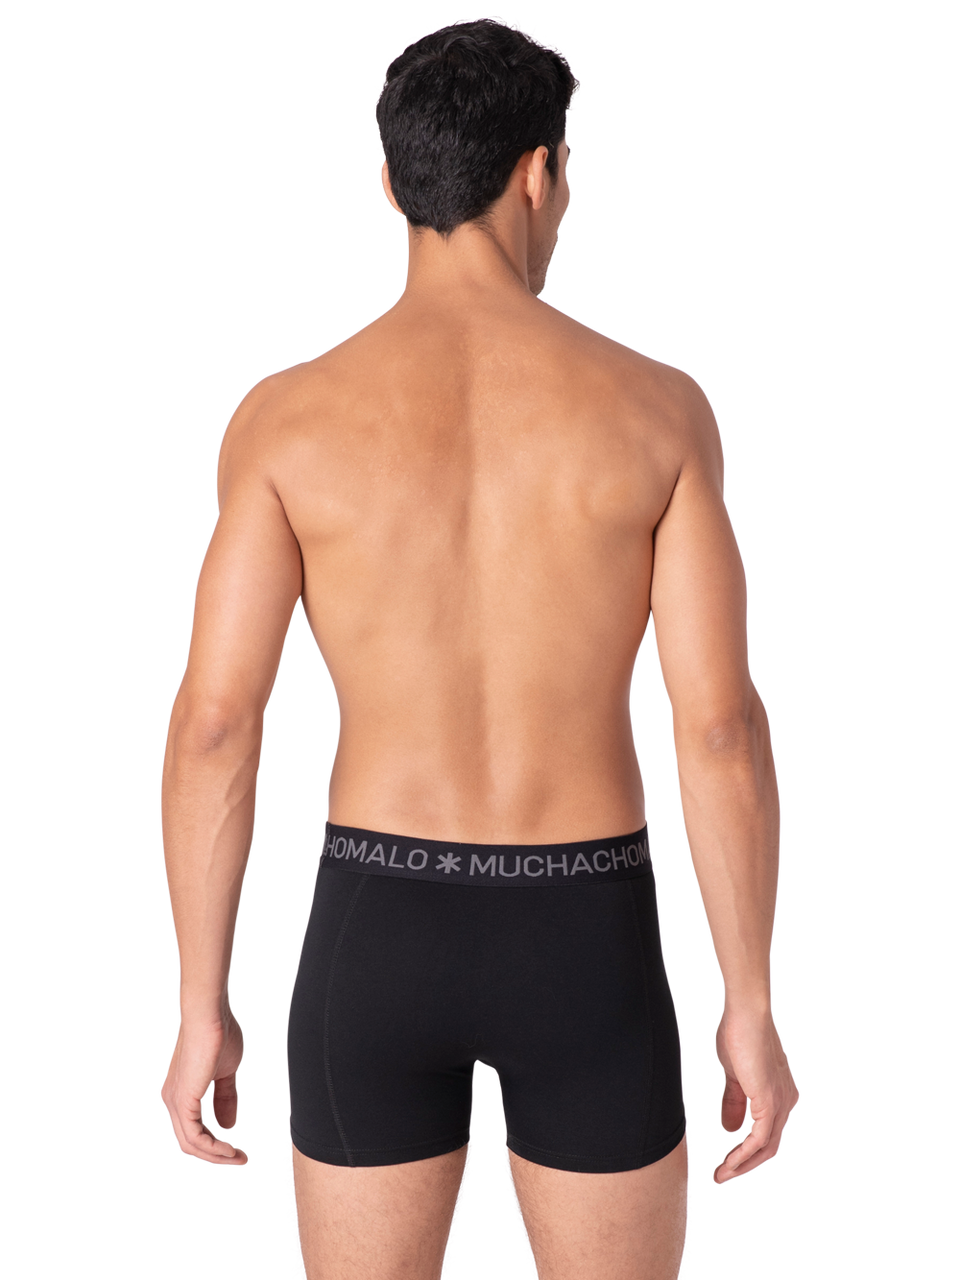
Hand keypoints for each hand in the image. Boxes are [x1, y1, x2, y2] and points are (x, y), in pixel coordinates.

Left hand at [159, 1006, 249, 1167]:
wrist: (210, 1014)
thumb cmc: (219, 1033)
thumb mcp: (226, 1072)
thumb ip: (226, 1099)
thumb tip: (230, 1126)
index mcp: (180, 1092)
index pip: (193, 1130)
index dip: (216, 1144)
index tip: (240, 1150)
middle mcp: (171, 1100)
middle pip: (190, 1143)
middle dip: (217, 1156)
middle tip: (242, 1160)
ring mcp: (174, 1102)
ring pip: (191, 1145)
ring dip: (218, 1156)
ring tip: (240, 1158)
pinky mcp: (182, 1102)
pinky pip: (195, 1137)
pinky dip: (214, 1147)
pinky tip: (232, 1148)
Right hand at [710, 1006, 799, 1185]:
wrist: (746, 1012)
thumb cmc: (739, 1033)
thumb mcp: (734, 1075)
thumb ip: (734, 1103)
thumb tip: (729, 1130)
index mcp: (781, 1095)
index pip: (768, 1135)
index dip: (747, 1152)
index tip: (725, 1163)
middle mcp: (787, 1102)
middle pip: (770, 1148)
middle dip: (745, 1165)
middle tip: (721, 1177)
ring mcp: (781, 1104)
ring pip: (766, 1148)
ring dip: (741, 1165)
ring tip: (720, 1176)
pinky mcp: (770, 1103)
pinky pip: (758, 1140)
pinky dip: (742, 1155)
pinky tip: (727, 1163)